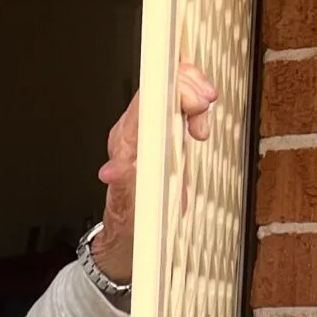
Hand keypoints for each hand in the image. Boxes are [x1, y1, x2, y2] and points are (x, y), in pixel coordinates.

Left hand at [91, 62, 218, 283]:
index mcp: (125, 143)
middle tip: (205, 109)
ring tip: (203, 119)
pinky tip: (199, 123)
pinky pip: (176, 105)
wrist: (131, 232)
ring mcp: (146, 130)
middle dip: (189, 88)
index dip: (175, 91)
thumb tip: (112, 171)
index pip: (146, 99)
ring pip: (170, 90)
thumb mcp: (130, 208)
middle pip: (160, 85)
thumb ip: (125, 185)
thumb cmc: (130, 220)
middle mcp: (133, 131)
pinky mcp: (159, 133)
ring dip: (194, 96)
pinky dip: (194, 106)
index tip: (198, 104)